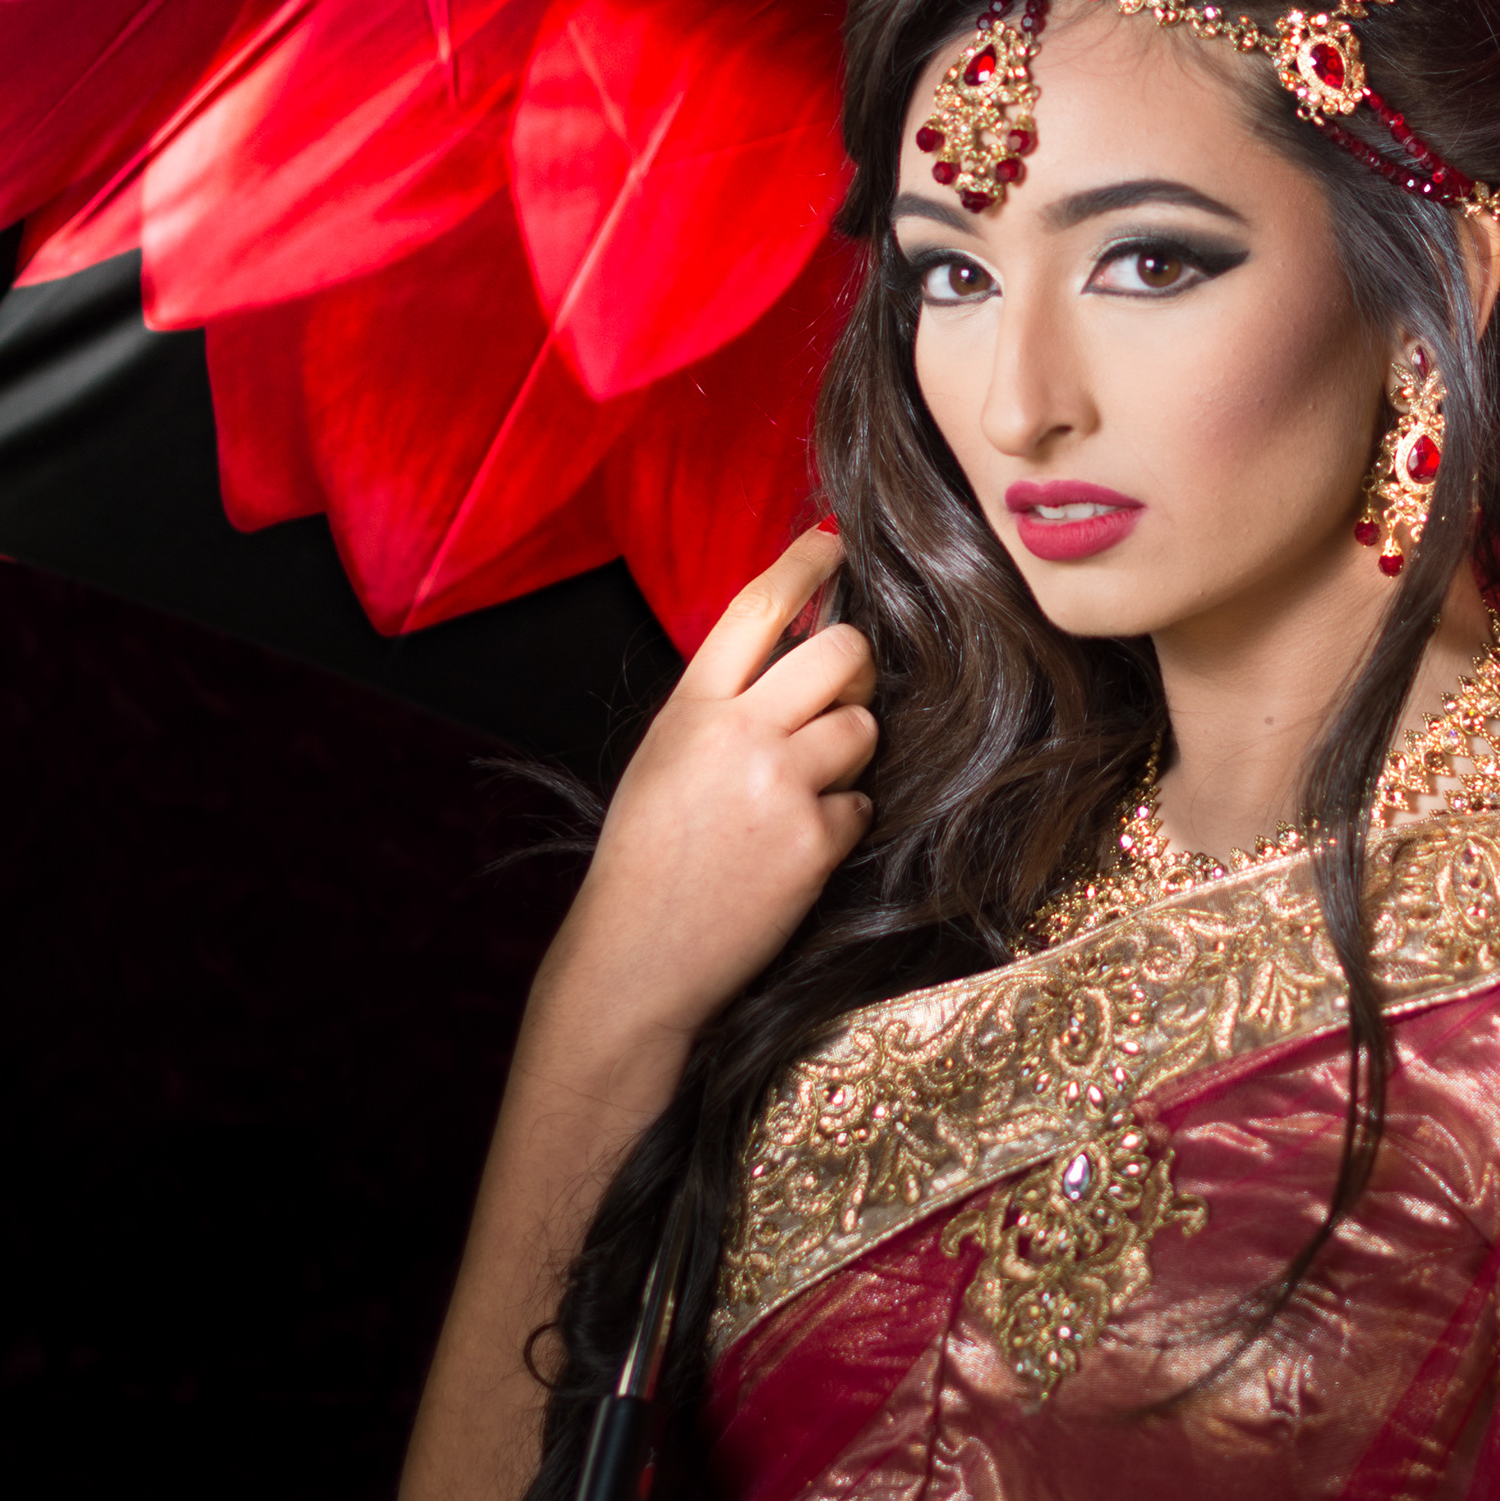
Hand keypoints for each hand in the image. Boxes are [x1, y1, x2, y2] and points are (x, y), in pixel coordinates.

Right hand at [534, 527, 874, 1072]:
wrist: (636, 961)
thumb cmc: (646, 858)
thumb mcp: (665, 758)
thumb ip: (722, 704)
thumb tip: (795, 652)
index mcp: (691, 708)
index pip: (755, 609)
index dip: (803, 565)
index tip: (834, 540)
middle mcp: (736, 734)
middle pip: (842, 652)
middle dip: (855, 670)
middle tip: (838, 699)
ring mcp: (779, 786)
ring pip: (863, 727)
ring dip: (848, 756)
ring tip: (799, 796)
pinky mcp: (814, 842)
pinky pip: (862, 804)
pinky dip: (839, 826)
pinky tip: (792, 853)